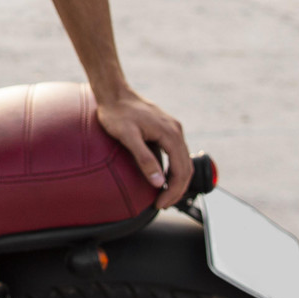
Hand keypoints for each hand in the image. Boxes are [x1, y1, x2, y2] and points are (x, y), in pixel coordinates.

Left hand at [95, 90, 189, 208]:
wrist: (113, 92)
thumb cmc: (116, 113)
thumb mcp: (127, 136)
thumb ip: (144, 159)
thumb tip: (159, 182)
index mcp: (170, 134)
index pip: (181, 171)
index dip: (173, 191)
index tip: (160, 204)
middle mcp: (176, 131)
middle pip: (186, 168)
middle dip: (176, 190)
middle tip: (161, 205)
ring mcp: (172, 129)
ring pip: (183, 161)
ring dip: (176, 181)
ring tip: (163, 195)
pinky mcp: (166, 128)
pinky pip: (176, 153)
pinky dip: (173, 169)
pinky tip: (162, 176)